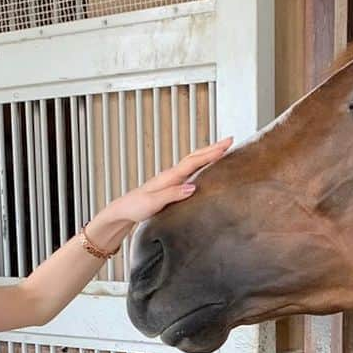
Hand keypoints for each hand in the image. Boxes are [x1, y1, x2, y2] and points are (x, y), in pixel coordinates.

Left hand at [88, 138, 232, 247]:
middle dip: (213, 148)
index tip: (226, 145)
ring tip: (221, 150)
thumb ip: (173, 194)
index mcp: (169, 177)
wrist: (122, 212)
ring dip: (207, 155)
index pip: (194, 161)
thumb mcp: (153, 203)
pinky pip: (189, 171)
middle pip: (195, 157)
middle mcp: (171, 175)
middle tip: (230, 141)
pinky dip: (200, 165)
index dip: (211, 153)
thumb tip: (192, 187)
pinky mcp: (170, 186)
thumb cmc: (135, 207)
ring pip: (193, 162)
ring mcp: (170, 179)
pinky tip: (204, 168)